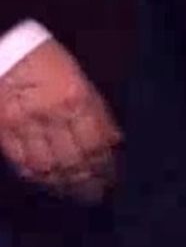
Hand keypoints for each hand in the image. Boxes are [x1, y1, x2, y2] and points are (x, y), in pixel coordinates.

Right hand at [0, 40, 120, 204]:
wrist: (7, 51)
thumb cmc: (47, 59)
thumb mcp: (81, 78)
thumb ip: (96, 111)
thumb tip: (114, 142)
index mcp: (77, 99)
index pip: (97, 143)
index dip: (105, 166)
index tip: (112, 179)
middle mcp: (52, 115)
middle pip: (74, 159)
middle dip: (88, 181)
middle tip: (97, 195)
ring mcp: (24, 125)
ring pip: (48, 166)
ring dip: (64, 184)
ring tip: (76, 195)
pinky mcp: (3, 130)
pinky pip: (21, 161)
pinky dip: (37, 177)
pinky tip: (47, 184)